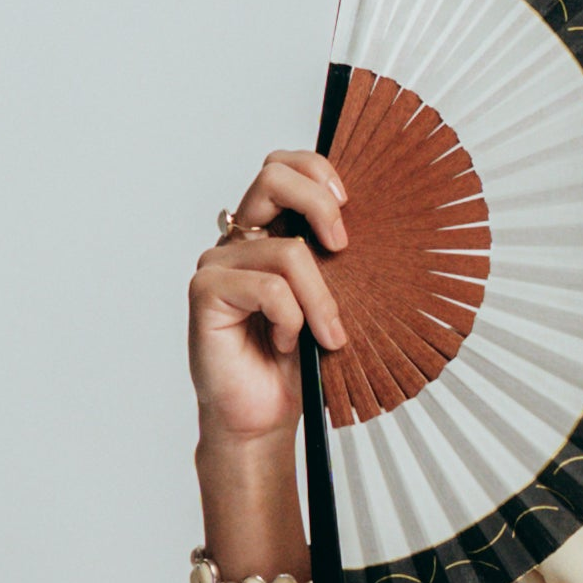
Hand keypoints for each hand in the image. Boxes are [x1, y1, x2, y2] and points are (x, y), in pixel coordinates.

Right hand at [187, 149, 350, 450]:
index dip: (318, 171)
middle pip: (274, 176)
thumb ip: (336, 258)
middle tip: (343, 247)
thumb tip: (376, 224)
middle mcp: (240, 240)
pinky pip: (270, 288)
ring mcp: (219, 264)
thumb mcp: (333, 299)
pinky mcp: (207, 292)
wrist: (265, 416)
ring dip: (321, 299)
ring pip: (288, 251)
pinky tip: (286, 343)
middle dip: (320, 203)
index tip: (350, 205)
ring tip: (327, 335)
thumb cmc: (297, 362)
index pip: (284, 166)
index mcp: (269, 232)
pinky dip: (292, 319)